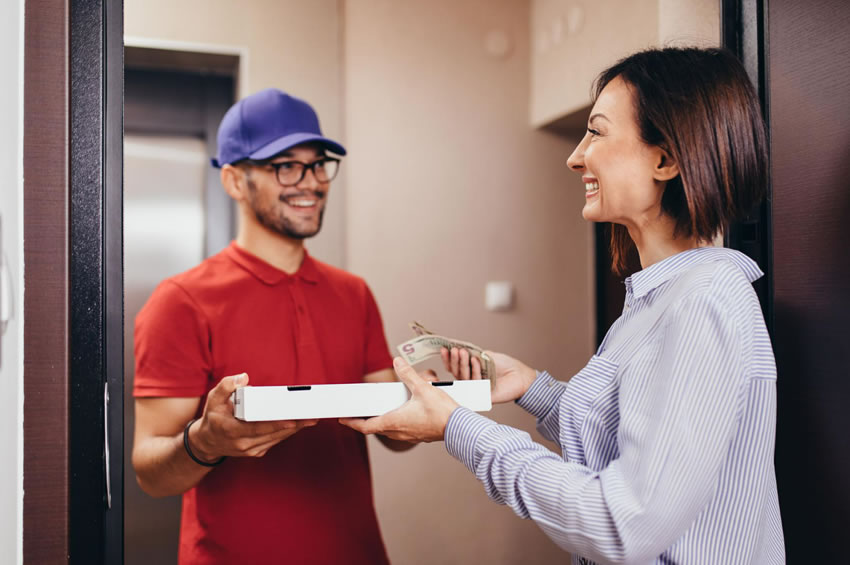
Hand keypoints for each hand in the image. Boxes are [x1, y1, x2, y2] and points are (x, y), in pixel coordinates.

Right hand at [189, 373, 317, 459]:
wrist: (207, 442)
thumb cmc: (213, 417)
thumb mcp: (213, 399)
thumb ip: (226, 386)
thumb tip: (243, 378)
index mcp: (231, 430)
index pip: (258, 428)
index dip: (276, 424)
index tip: (292, 420)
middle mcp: (242, 443)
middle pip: (273, 434)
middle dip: (294, 425)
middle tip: (311, 416)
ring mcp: (250, 450)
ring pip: (277, 439)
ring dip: (294, 429)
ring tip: (310, 418)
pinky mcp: (256, 452)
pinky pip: (275, 441)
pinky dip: (286, 433)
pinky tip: (299, 424)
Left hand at [340, 358, 458, 442]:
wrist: (461, 428)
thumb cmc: (442, 412)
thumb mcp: (423, 388)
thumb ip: (408, 374)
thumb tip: (397, 361)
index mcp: (394, 421)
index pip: (366, 426)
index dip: (352, 423)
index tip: (343, 420)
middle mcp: (399, 432)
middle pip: (375, 429)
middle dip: (365, 421)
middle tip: (357, 413)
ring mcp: (409, 436)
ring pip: (388, 431)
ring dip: (380, 422)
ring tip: (377, 412)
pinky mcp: (419, 435)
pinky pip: (400, 431)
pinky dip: (394, 424)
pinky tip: (400, 414)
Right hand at [441, 348, 536, 403]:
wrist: (520, 375)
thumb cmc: (505, 365)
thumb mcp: (485, 355)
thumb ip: (471, 355)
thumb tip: (456, 351)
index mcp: (470, 372)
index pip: (454, 367)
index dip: (448, 359)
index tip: (445, 349)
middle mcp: (471, 381)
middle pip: (456, 373)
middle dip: (454, 360)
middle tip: (454, 350)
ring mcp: (475, 389)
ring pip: (463, 378)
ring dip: (462, 363)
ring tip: (463, 352)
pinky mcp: (482, 396)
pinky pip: (475, 384)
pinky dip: (475, 370)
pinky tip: (475, 360)